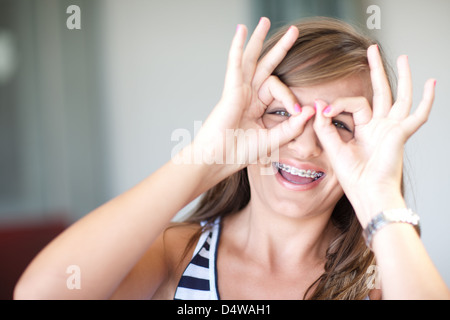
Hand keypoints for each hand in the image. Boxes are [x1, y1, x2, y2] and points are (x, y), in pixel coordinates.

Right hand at [187, 18, 314, 176]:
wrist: (219, 159)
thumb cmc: (239, 152)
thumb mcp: (273, 139)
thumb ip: (292, 126)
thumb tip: (311, 110)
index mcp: (256, 106)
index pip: (279, 91)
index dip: (291, 98)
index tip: (299, 113)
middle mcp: (247, 94)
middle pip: (266, 65)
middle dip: (280, 48)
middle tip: (294, 31)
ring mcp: (238, 90)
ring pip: (251, 59)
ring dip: (257, 39)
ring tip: (263, 20)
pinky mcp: (231, 90)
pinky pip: (235, 64)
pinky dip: (237, 46)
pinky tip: (241, 30)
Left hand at [313, 45, 435, 226]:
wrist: (368, 194)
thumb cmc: (354, 179)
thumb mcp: (333, 149)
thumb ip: (325, 127)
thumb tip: (318, 104)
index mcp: (363, 130)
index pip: (354, 104)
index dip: (338, 103)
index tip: (323, 109)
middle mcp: (379, 127)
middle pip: (380, 92)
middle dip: (376, 70)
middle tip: (371, 50)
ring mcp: (392, 129)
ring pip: (399, 97)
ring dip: (402, 77)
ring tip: (402, 57)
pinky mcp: (401, 134)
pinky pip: (418, 116)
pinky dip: (426, 100)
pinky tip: (431, 83)